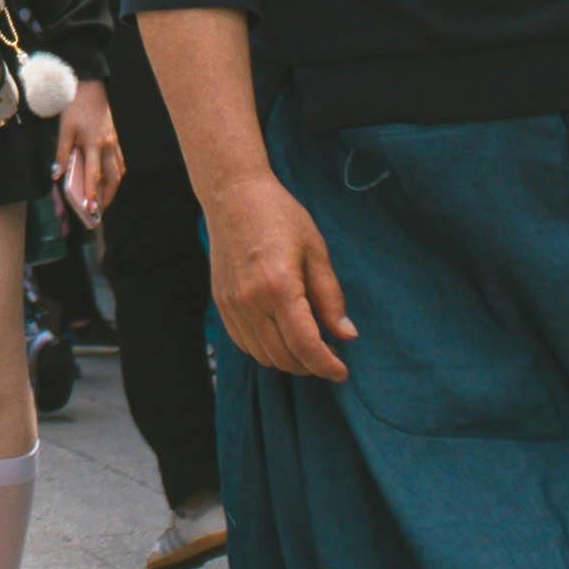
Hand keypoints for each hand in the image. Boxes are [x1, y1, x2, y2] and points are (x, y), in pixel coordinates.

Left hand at [51, 78, 120, 214]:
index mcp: (93, 143)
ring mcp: (114, 142)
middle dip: (108, 196)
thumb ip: (61, 153)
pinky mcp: (115, 139)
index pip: (94, 174)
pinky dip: (116, 174)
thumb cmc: (76, 107)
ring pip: (119, 171)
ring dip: (113, 187)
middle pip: (113, 178)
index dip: (92, 192)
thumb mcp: (64, 129)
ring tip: (104, 199)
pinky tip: (109, 179)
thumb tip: (55, 174)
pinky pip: (119, 162)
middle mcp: (107, 146)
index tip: (91, 208)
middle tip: (99, 210)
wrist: (92, 87)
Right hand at [203, 172, 350, 381]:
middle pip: (283, 357)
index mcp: (279, 287)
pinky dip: (266, 349)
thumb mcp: (316, 251)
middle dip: (310, 366)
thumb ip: (331, 297)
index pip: (305, 345)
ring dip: (288, 360)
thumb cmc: (280, 216)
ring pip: (262, 355)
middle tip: (330, 356)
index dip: (326, 365)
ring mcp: (232, 305)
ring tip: (308, 346)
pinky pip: (245, 343)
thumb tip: (346, 335)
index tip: (342, 372)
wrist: (233, 196)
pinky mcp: (222, 304)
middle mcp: (250, 302)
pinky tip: (283, 336)